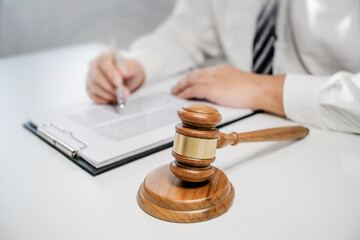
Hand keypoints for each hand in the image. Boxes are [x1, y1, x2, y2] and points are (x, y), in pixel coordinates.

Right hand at [86, 52, 145, 103]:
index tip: (119, 83)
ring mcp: (90, 77)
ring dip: (109, 95)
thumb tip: (121, 70)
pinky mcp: (89, 89)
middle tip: (125, 94)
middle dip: (112, 88)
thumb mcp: (135, 69)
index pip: (103, 62)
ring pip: (95, 88)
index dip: (110, 73)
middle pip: (97, 77)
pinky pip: (94, 96)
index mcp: (105, 56)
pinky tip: (113, 98)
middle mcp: (94, 65)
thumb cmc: (130, 73)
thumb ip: (129, 68)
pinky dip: (105, 100)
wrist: (128, 81)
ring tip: (121, 96)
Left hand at [171, 64, 285, 115]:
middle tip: (175, 87)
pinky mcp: (211, 88)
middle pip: (193, 75)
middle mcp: (214, 72)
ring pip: (190, 81)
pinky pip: (193, 90)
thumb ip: (227, 86)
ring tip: (174, 92)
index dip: (192, 77)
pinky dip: (185, 93)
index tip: (186, 81)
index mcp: (221, 70)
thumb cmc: (254, 90)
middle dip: (183, 81)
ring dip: (180, 87)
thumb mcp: (238, 84)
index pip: (202, 73)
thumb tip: (222, 93)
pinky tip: (180, 97)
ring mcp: (212, 79)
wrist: (260, 89)